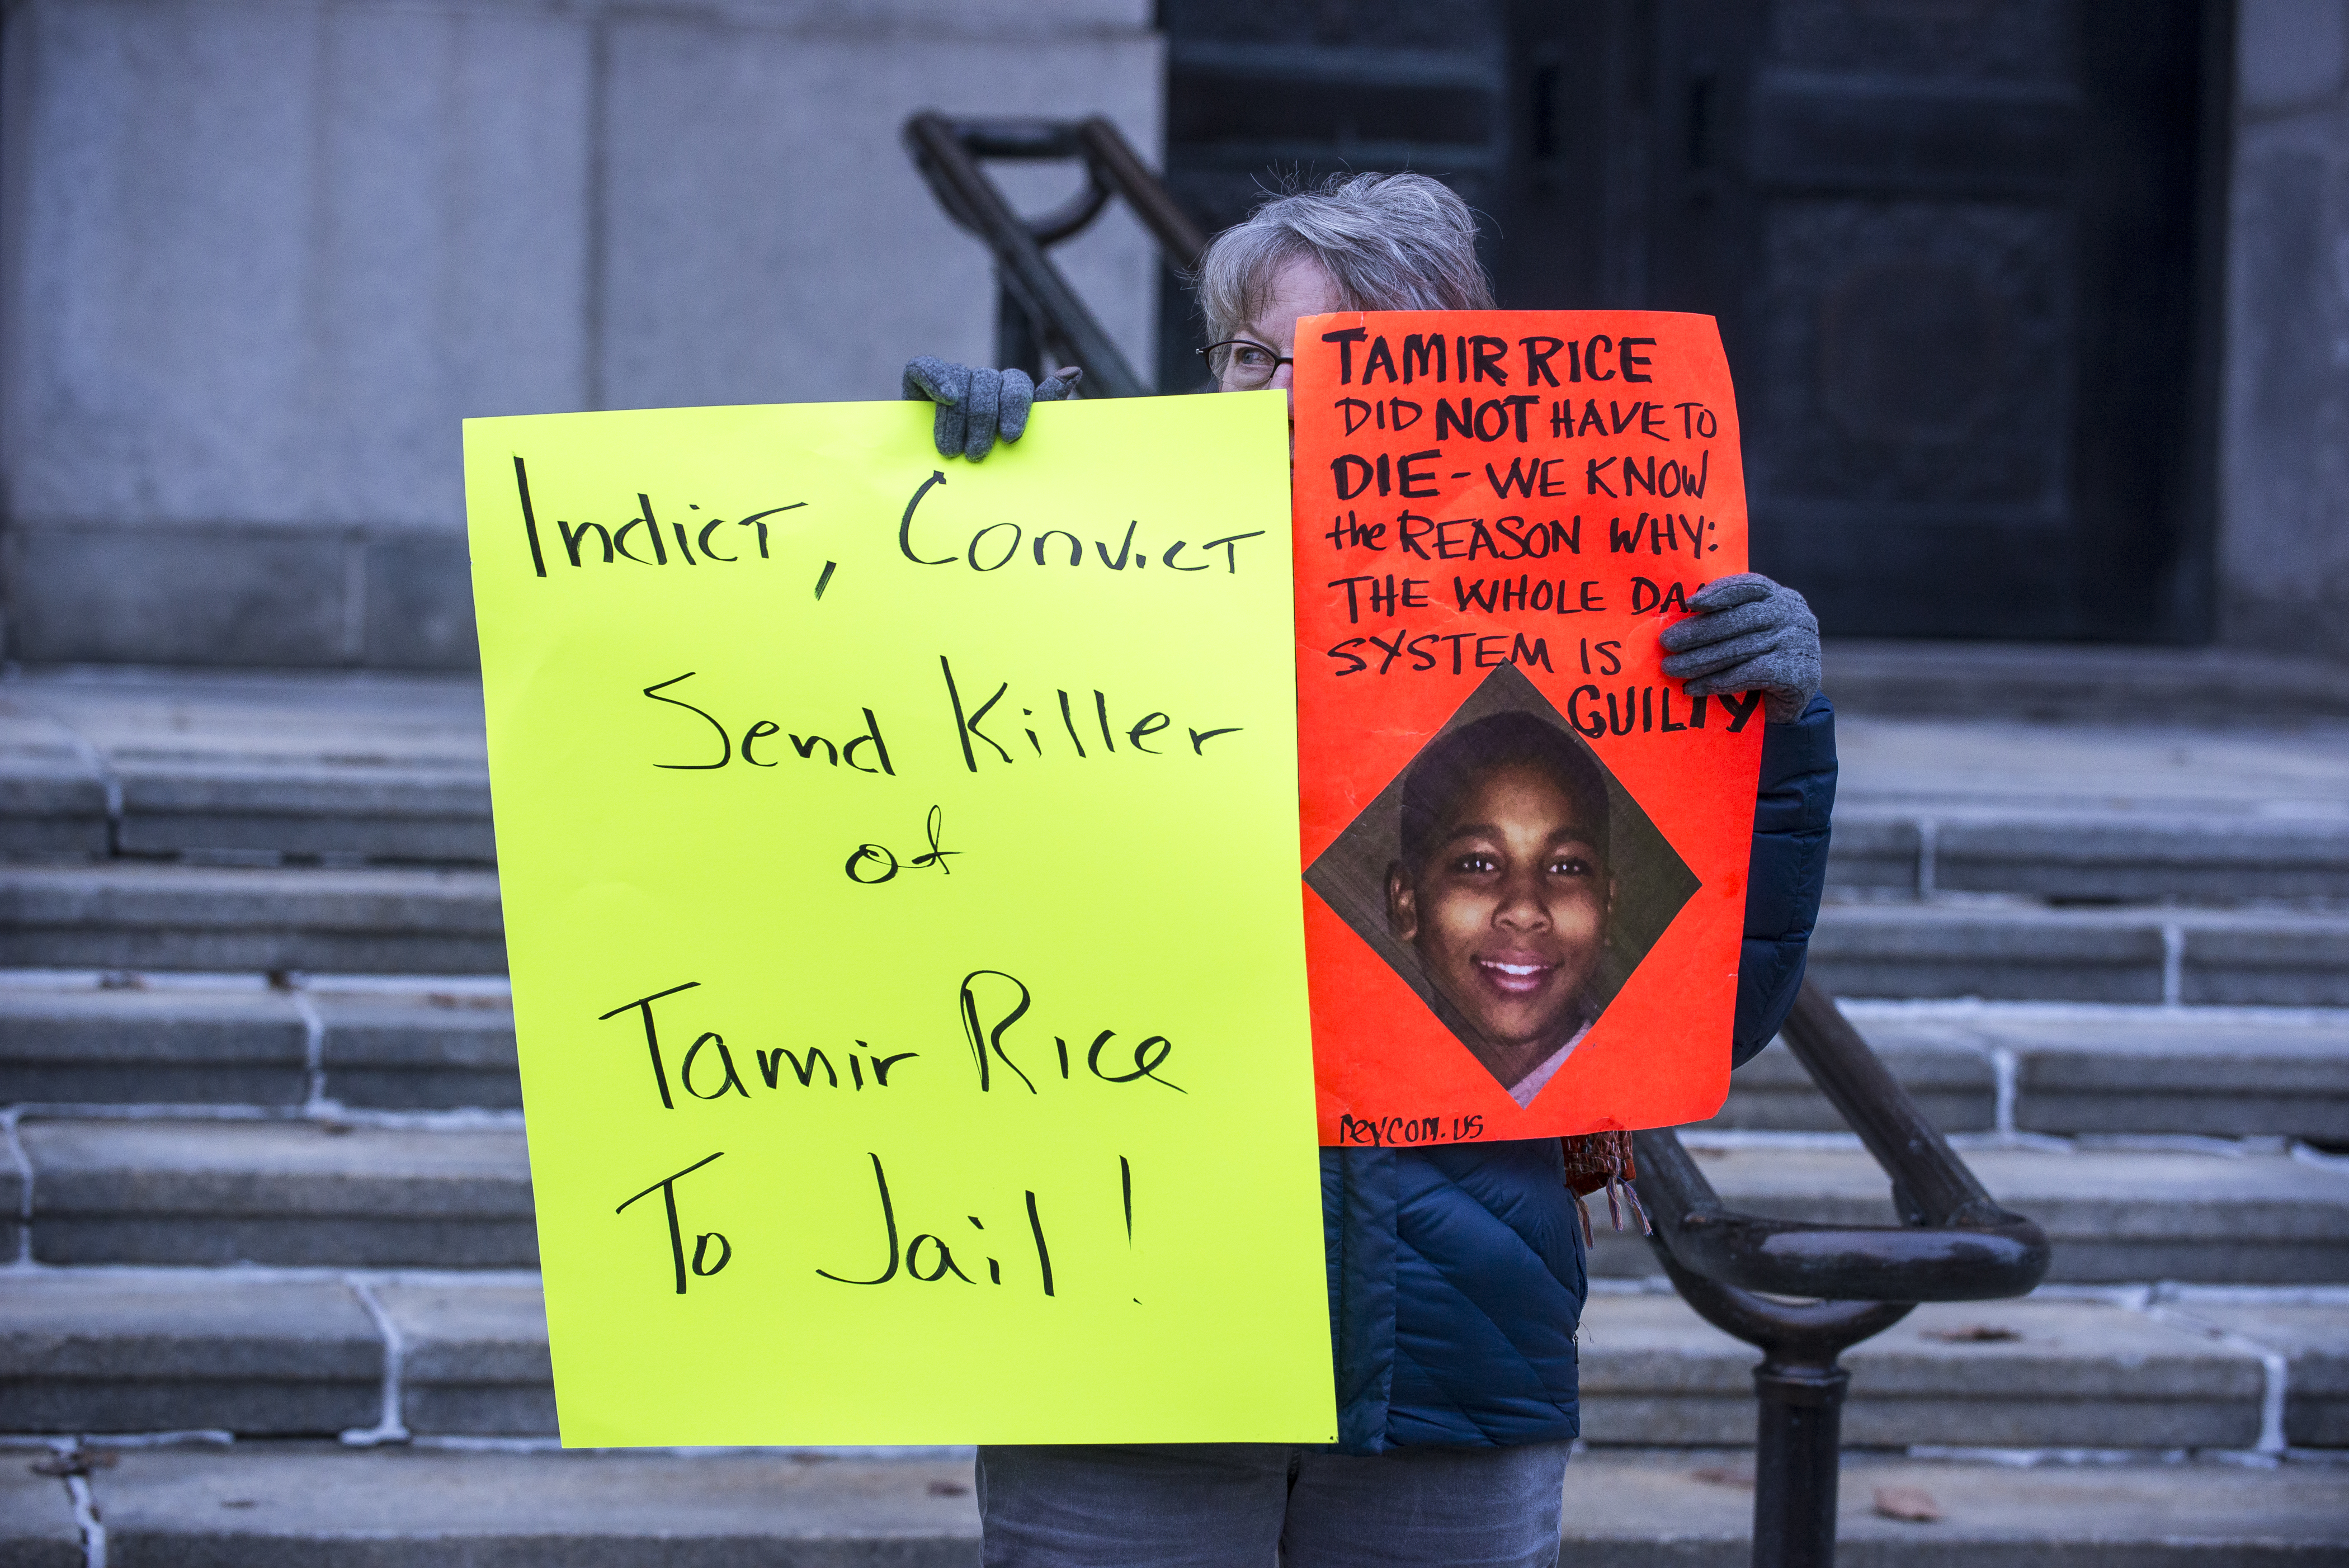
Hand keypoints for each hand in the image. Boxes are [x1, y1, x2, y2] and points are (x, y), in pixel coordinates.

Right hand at [900, 358, 1081, 461]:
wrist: (937, 480)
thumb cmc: (989, 466)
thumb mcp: (1017, 444)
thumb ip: (1044, 407)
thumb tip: (1073, 371)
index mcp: (1009, 392)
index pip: (1017, 382)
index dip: (1016, 405)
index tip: (1011, 437)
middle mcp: (982, 381)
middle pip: (988, 381)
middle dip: (983, 420)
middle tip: (977, 455)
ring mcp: (951, 379)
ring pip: (959, 379)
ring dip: (957, 418)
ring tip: (952, 452)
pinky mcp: (918, 380)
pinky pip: (924, 367)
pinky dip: (935, 379)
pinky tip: (946, 398)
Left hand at [1657, 572, 1820, 722]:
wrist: (1792, 702)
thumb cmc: (1761, 659)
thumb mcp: (1750, 632)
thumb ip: (1726, 619)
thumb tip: (1677, 620)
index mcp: (1779, 596)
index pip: (1748, 586)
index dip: (1719, 593)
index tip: (1690, 603)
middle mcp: (1793, 614)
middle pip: (1738, 619)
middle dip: (1698, 632)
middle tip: (1666, 643)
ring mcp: (1799, 642)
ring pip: (1739, 649)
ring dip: (1699, 660)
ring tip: (1671, 668)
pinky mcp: (1800, 673)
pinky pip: (1750, 675)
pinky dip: (1718, 682)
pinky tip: (1693, 688)